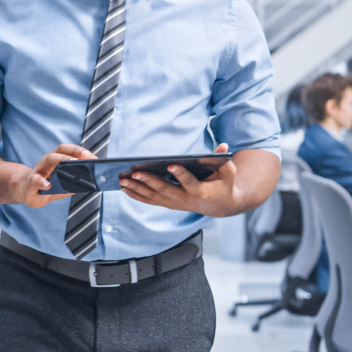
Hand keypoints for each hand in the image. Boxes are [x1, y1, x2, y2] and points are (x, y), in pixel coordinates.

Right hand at [10, 144, 96, 208]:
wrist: (24, 190)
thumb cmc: (45, 186)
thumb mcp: (61, 186)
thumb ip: (72, 184)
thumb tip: (87, 185)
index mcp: (56, 160)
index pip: (69, 150)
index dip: (81, 152)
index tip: (95, 157)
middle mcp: (47, 161)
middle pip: (60, 151)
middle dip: (74, 152)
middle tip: (86, 157)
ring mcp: (38, 170)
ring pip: (49, 159)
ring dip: (61, 160)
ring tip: (72, 164)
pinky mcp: (30, 182)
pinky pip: (34, 179)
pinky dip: (41, 182)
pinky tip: (48, 185)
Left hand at [120, 144, 238, 217]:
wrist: (221, 205)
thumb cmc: (224, 184)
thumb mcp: (228, 172)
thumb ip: (223, 159)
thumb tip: (223, 146)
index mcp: (201, 192)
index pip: (189, 182)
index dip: (181, 174)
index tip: (171, 164)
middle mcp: (185, 200)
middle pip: (165, 190)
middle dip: (149, 182)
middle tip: (135, 173)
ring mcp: (176, 204)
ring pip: (154, 197)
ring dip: (137, 189)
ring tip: (123, 181)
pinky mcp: (169, 204)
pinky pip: (151, 201)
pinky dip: (137, 195)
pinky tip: (125, 189)